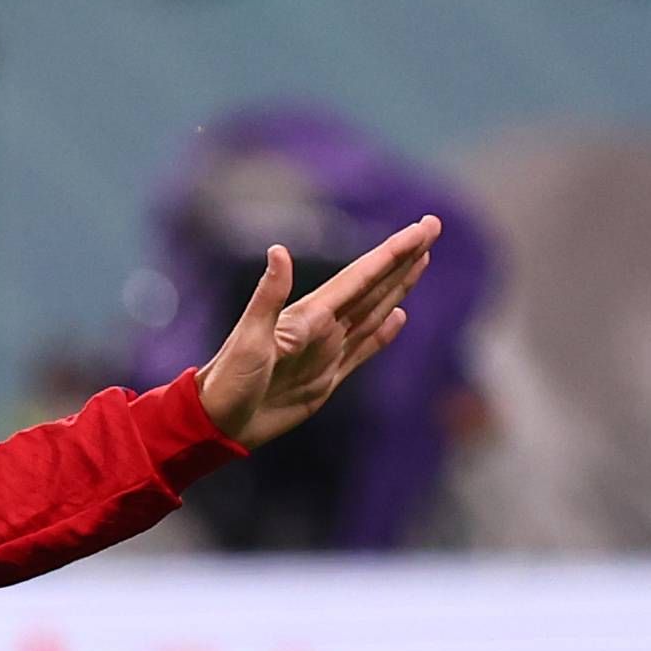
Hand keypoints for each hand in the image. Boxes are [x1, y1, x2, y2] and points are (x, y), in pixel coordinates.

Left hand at [197, 215, 436, 448]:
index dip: (392, 253)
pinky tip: (398, 315)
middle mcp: (323, 327)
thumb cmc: (229, 380)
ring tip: (422, 260)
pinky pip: (364, 349)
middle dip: (404, 258)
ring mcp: (327, 351)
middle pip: (373, 285)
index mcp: (309, 315)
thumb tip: (278, 251)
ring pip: (373, 310)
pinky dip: (383, 332)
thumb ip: (268, 297)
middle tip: (432, 228)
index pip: (360, 277)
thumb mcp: (248, 337)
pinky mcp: (327, 377)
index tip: (422, 228)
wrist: (219, 422)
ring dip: (398, 285)